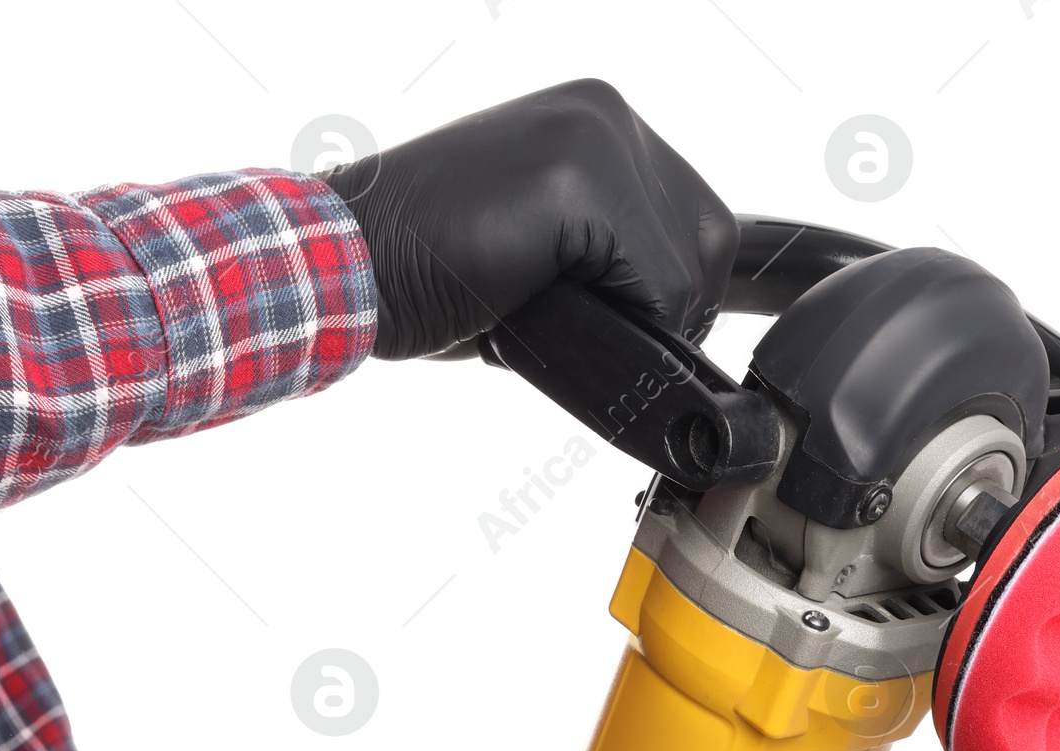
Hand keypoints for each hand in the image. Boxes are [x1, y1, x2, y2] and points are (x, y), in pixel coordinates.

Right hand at [324, 78, 738, 359]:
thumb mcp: (542, 245)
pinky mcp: (580, 183)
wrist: (351, 264)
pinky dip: (618, 327)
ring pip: (689, 270)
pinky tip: (545, 311)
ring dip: (632, 321)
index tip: (601, 315)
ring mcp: (595, 139)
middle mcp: (606, 113)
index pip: (692, 222)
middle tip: (581, 326)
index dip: (662, 292)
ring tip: (552, 313)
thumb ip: (609, 250)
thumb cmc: (428, 268)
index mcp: (597, 119)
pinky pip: (659, 288)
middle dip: (660, 308)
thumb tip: (672, 307)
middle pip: (708, 242)